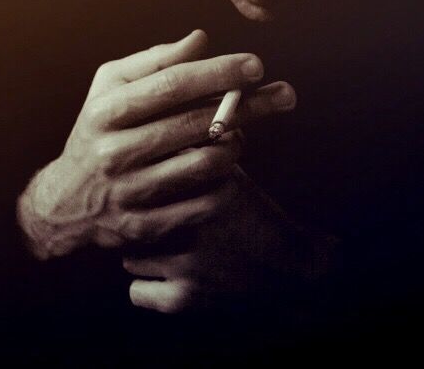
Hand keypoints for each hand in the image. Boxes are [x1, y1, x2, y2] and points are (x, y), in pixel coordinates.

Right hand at [16, 29, 296, 258]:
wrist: (64, 202)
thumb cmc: (97, 130)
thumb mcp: (110, 88)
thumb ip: (155, 60)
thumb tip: (201, 39)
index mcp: (106, 111)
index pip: (172, 84)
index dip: (218, 72)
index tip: (256, 65)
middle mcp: (114, 151)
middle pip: (196, 123)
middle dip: (249, 106)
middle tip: (284, 95)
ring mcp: (129, 192)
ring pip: (205, 165)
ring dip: (236, 147)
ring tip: (240, 137)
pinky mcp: (144, 227)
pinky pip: (204, 204)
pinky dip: (225, 184)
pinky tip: (225, 170)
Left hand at [123, 167, 339, 313]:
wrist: (293, 271)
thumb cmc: (253, 218)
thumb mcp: (229, 176)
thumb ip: (195, 153)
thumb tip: (156, 125)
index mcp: (207, 183)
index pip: (146, 175)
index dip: (140, 184)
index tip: (142, 189)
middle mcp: (194, 219)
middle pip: (135, 215)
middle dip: (141, 221)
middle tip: (155, 224)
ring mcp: (187, 261)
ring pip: (130, 255)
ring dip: (145, 256)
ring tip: (171, 253)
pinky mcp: (185, 298)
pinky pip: (137, 292)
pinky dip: (151, 289)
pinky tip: (172, 280)